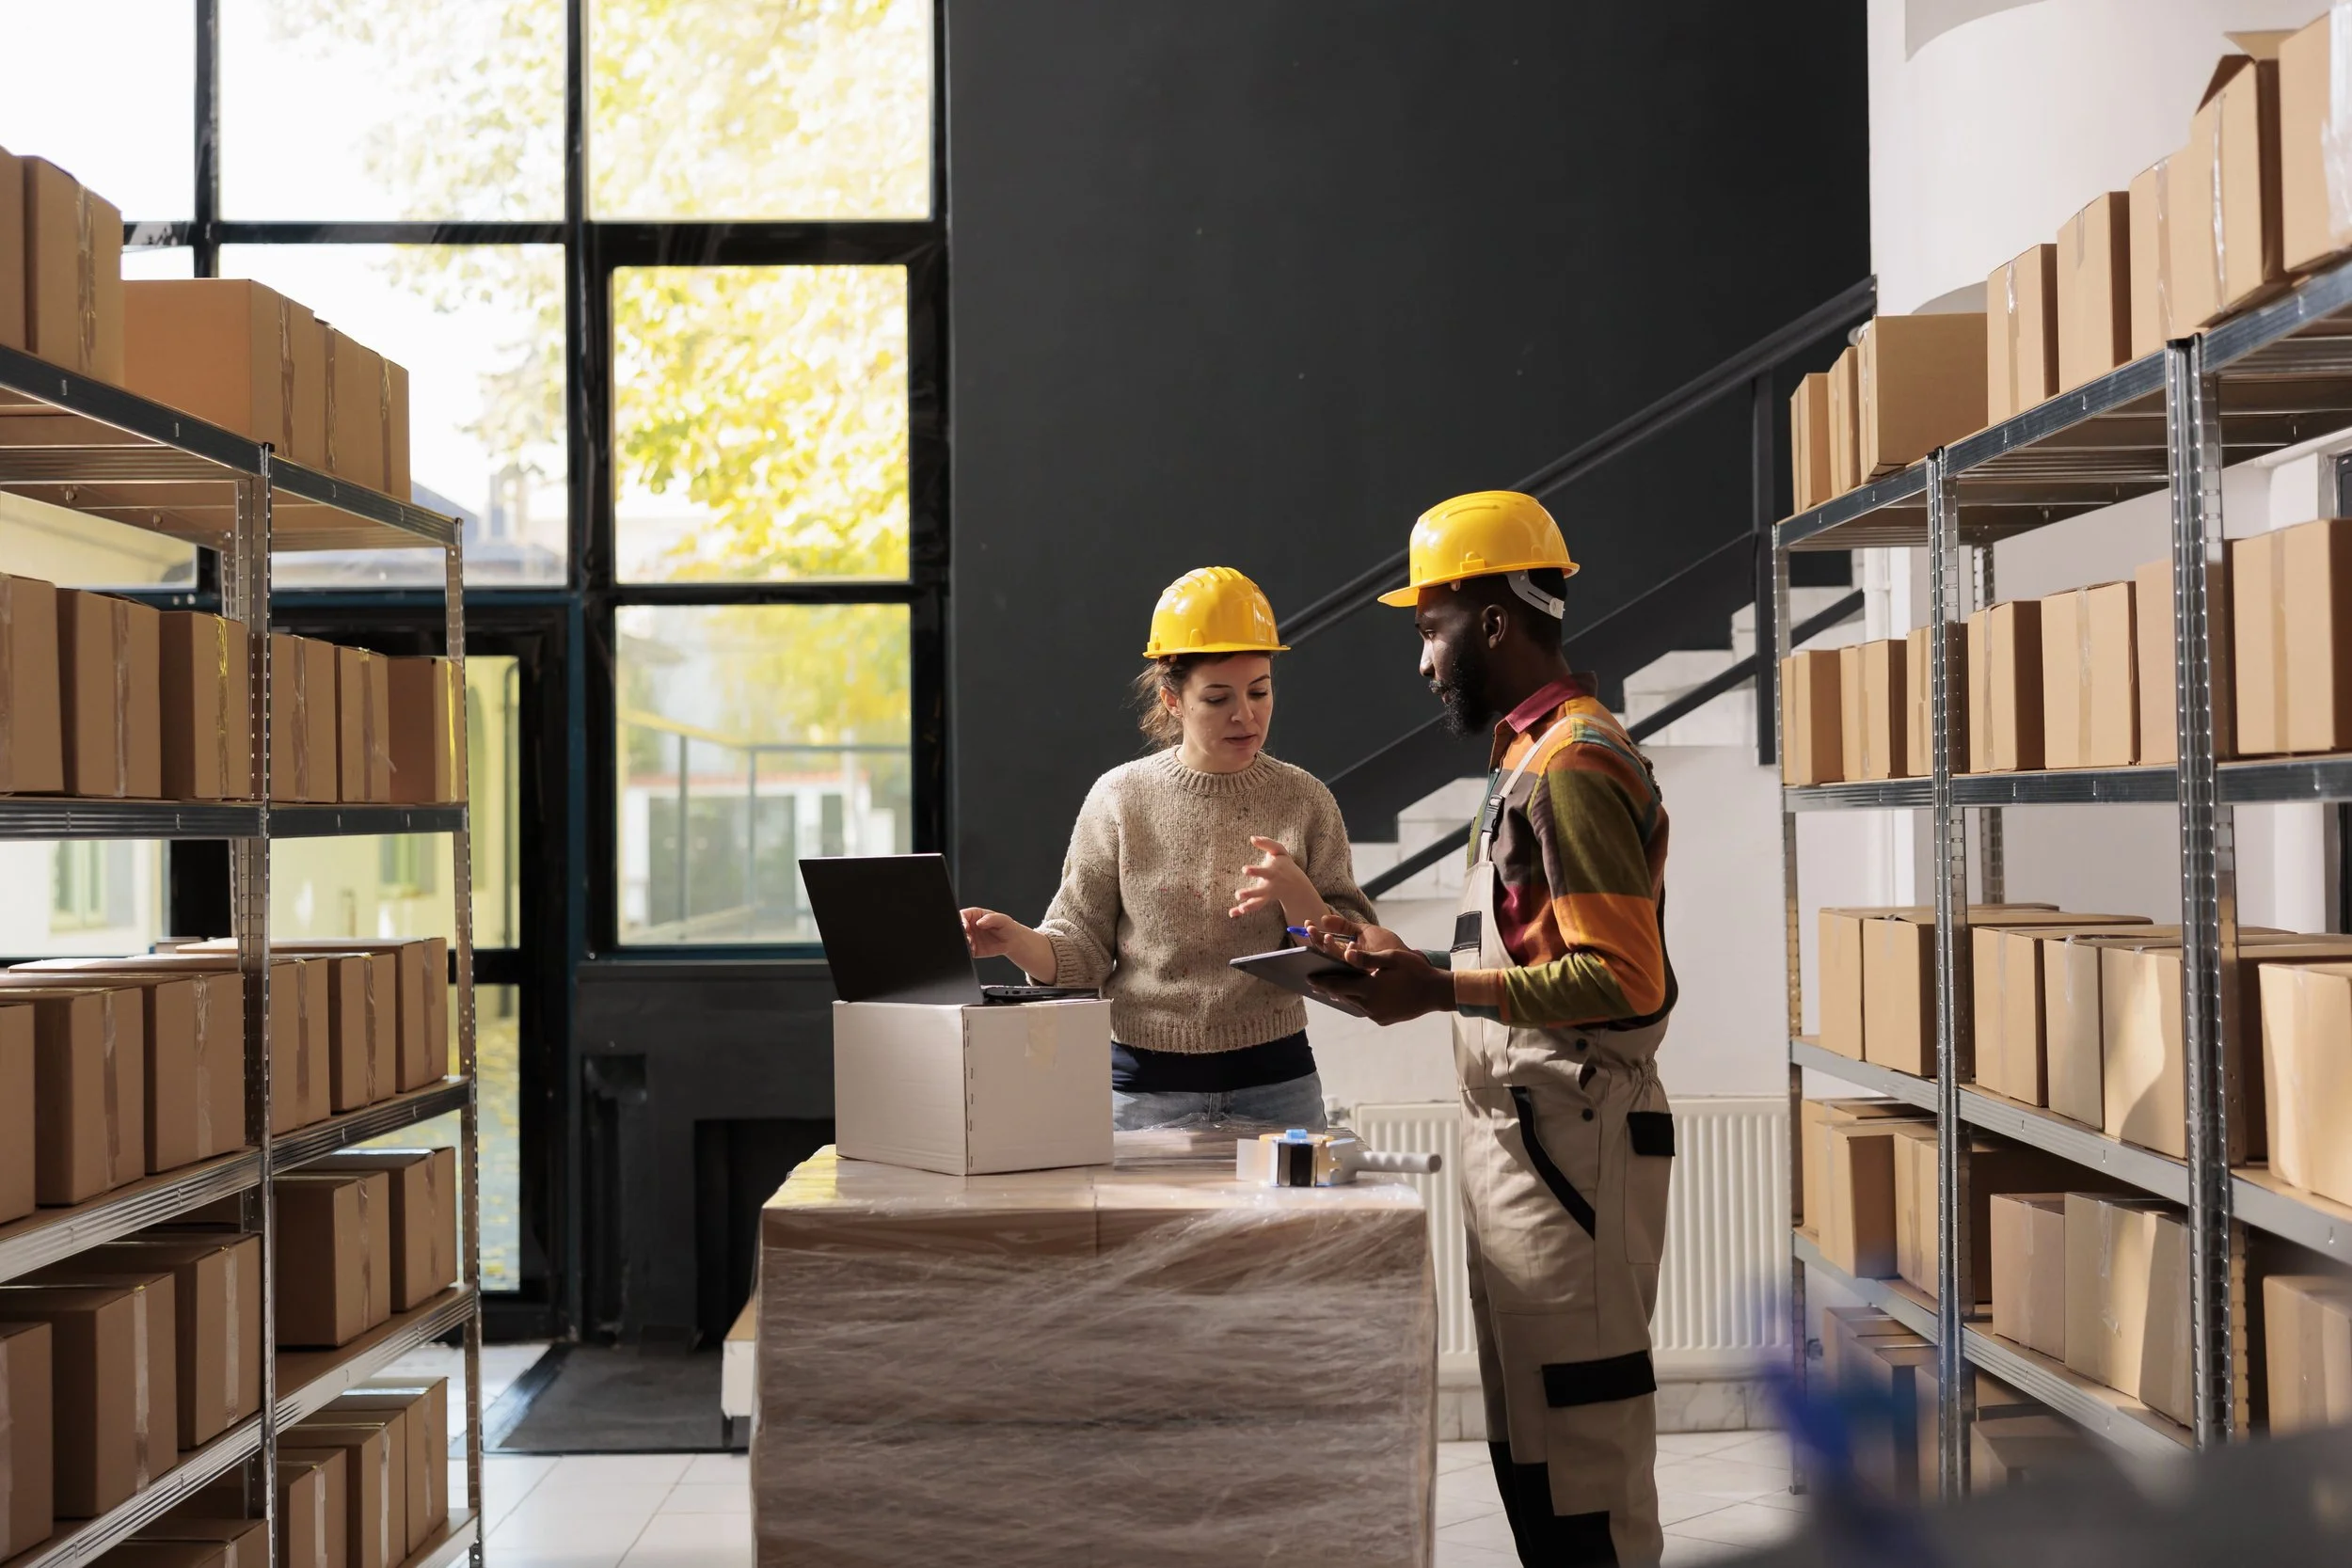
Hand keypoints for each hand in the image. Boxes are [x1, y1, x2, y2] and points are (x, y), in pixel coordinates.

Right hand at [960, 908, 1056, 981]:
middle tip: (968, 937)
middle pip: (959, 928)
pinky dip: (967, 951)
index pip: (963, 915)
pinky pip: (966, 951)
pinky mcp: (972, 949)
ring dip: (964, 943)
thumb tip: (979, 922)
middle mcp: (970, 926)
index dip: (961, 920)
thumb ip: (991, 919)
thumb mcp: (1002, 919)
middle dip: (961, 933)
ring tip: (972, 944)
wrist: (1012, 941)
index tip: (965, 926)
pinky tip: (974, 950)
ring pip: (961, 940)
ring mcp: (970, 938)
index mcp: (975, 915)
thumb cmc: (1007, 926)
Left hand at [1230, 837, 1327, 923]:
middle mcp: (1270, 886)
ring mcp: (1266, 895)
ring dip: (1249, 906)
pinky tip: (1232, 913)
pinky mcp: (1261, 901)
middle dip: (1250, 893)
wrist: (1296, 885)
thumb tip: (1252, 838)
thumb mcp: (1279, 851)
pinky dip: (1242, 911)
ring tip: (1239, 908)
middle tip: (1238, 894)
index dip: (1254, 871)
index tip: (1244, 870)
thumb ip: (1267, 843)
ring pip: (1258, 903)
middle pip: (1260, 891)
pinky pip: (1253, 907)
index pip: (1263, 872)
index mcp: (1273, 873)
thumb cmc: (1284, 864)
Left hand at [1300, 917, 1452, 1024]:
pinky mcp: (1383, 1020)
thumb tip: (1346, 953)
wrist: (1436, 993)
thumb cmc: (1415, 971)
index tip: (1308, 977)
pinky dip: (1356, 1001)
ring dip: (1341, 995)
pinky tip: (1353, 995)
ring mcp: (1377, 1015)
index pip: (1338, 985)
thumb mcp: (1391, 958)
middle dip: (1328, 988)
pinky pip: (1364, 1009)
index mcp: (1370, 989)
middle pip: (1342, 996)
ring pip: (1353, 1004)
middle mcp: (1370, 1005)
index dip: (1322, 981)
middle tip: (1313, 982)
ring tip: (1329, 988)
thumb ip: (1367, 958)